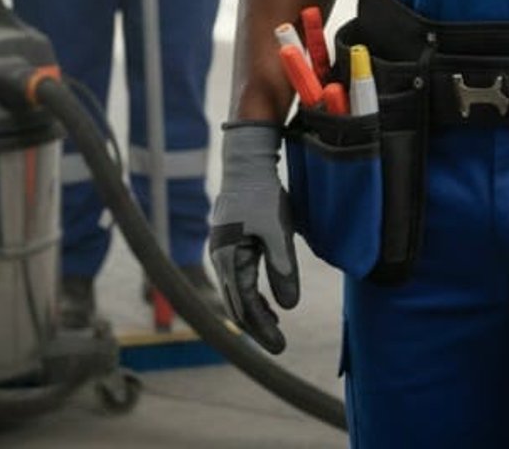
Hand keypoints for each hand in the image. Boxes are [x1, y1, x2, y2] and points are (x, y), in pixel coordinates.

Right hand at [207, 122, 298, 353]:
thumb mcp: (279, 231)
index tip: (280, 345)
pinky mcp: (229, 245)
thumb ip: (283, 268)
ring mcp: (222, 253)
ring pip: (235, 294)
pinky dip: (251, 295)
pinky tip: (269, 303)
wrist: (247, 163)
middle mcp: (220, 260)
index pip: (244, 306)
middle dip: (257, 327)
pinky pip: (237, 280)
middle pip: (236, 306)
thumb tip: (289, 306)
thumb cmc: (263, 195)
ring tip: (275, 327)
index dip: (262, 328)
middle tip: (279, 345)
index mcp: (229, 259)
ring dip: (254, 313)